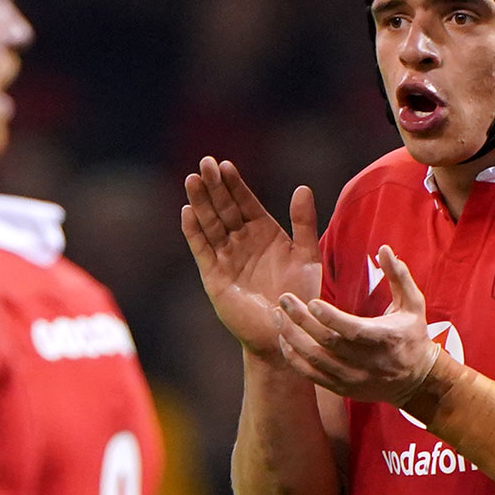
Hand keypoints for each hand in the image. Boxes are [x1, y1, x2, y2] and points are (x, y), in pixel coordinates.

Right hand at [181, 156, 321, 360]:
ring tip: (192, 180)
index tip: (225, 164)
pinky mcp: (215, 276)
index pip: (245, 202)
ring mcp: (227, 258)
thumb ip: (303, 223)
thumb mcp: (307, 255)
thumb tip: (302, 188)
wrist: (287, 332)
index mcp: (264, 233)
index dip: (235, 184)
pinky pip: (203, 250)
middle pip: (224, 208)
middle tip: (204, 163)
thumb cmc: (301, 295)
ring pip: (211, 224)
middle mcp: (242, 242)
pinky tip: (187, 213)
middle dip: (214, 186)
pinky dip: (194, 232)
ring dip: (201, 203)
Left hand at [276, 245, 438, 404]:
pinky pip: (312, 375)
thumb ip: (398, 275)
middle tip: (284, 300)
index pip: (353, 331)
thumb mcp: (414, 303)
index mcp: (386, 339)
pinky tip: (284, 339)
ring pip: (315, 360)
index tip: (311, 301)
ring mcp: (354, 378)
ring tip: (278, 316)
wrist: (417, 380)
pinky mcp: (343, 388)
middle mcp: (368, 362)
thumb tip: (384, 249)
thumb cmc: (413, 334)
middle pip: (327, 343)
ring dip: (292, 337)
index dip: (330, 318)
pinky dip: (294, 358)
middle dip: (302, 321)